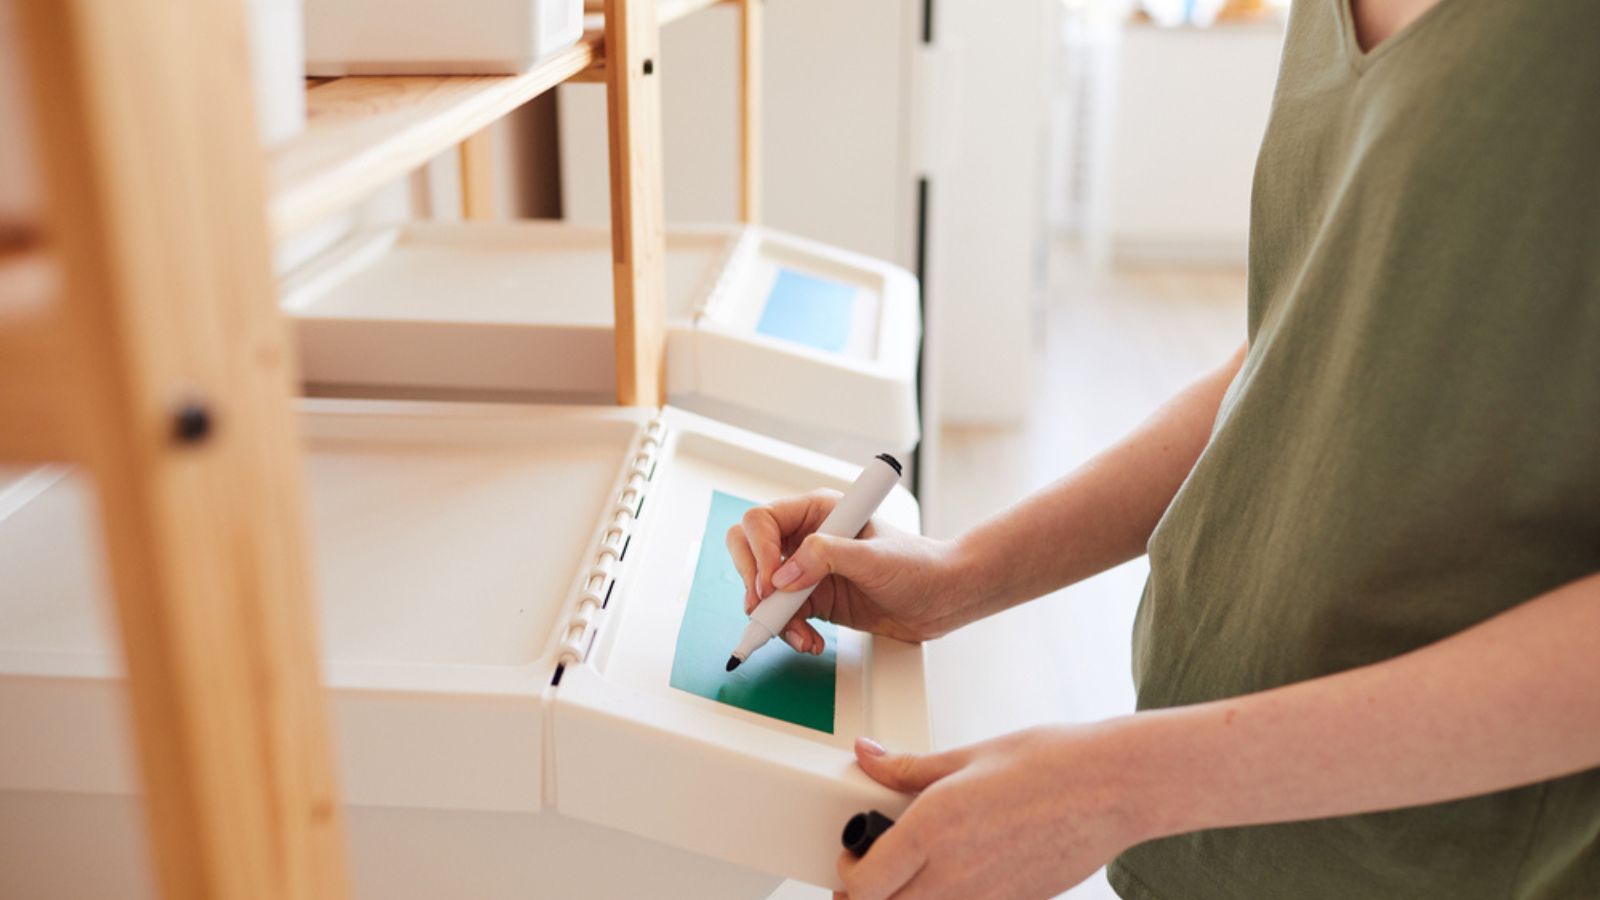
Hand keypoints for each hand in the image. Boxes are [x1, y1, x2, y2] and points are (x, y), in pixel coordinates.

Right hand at [725, 489, 972, 652]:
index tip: (771, 582)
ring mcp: (808, 571)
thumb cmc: (919, 565)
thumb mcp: (873, 557)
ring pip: (763, 591)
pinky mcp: (813, 599)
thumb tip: (784, 574)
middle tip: (766, 608)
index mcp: (819, 511)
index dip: (760, 550)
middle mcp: (807, 538)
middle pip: (749, 551)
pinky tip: (811, 641)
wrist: (943, 599)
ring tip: (801, 636)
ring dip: (774, 617)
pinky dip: (790, 632)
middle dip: (754, 583)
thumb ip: (826, 558)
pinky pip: (783, 616)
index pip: (763, 521)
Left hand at [833, 726, 1148, 899]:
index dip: (848, 873)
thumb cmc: (1051, 762)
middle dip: (868, 896)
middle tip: (870, 871)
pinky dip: (947, 899)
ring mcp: (986, 896)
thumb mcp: (969, 755)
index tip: (852, 854)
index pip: (866, 882)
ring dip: (907, 899)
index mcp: (934, 827)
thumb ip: (907, 768)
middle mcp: (956, 871)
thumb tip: (867, 757)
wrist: (1114, 785)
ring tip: (911, 872)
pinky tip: (957, 872)